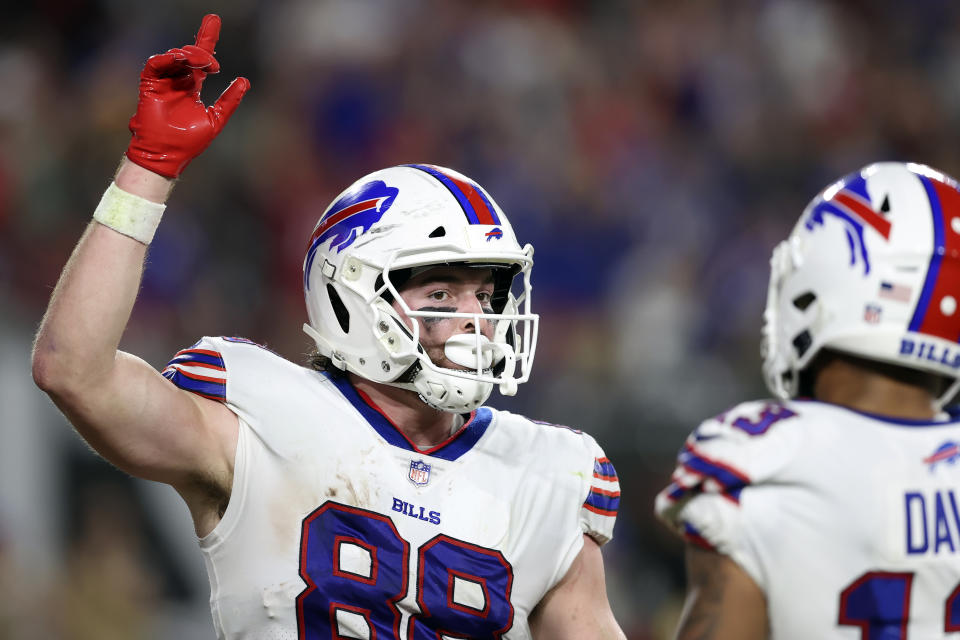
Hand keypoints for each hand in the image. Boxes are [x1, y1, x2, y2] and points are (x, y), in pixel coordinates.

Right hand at [126, 14, 249, 177]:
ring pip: (174, 57)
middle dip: (202, 51)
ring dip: (188, 55)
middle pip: (189, 54)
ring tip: (201, 62)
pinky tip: (179, 60)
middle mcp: (177, 81)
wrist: (168, 155)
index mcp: (192, 87)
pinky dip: (167, 59)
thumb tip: (245, 81)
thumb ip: (229, 100)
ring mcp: (163, 82)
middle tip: (212, 63)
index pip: (201, 59)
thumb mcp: (216, 119)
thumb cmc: (189, 142)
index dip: (207, 38)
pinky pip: (155, 64)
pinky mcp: (149, 85)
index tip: (214, 19)